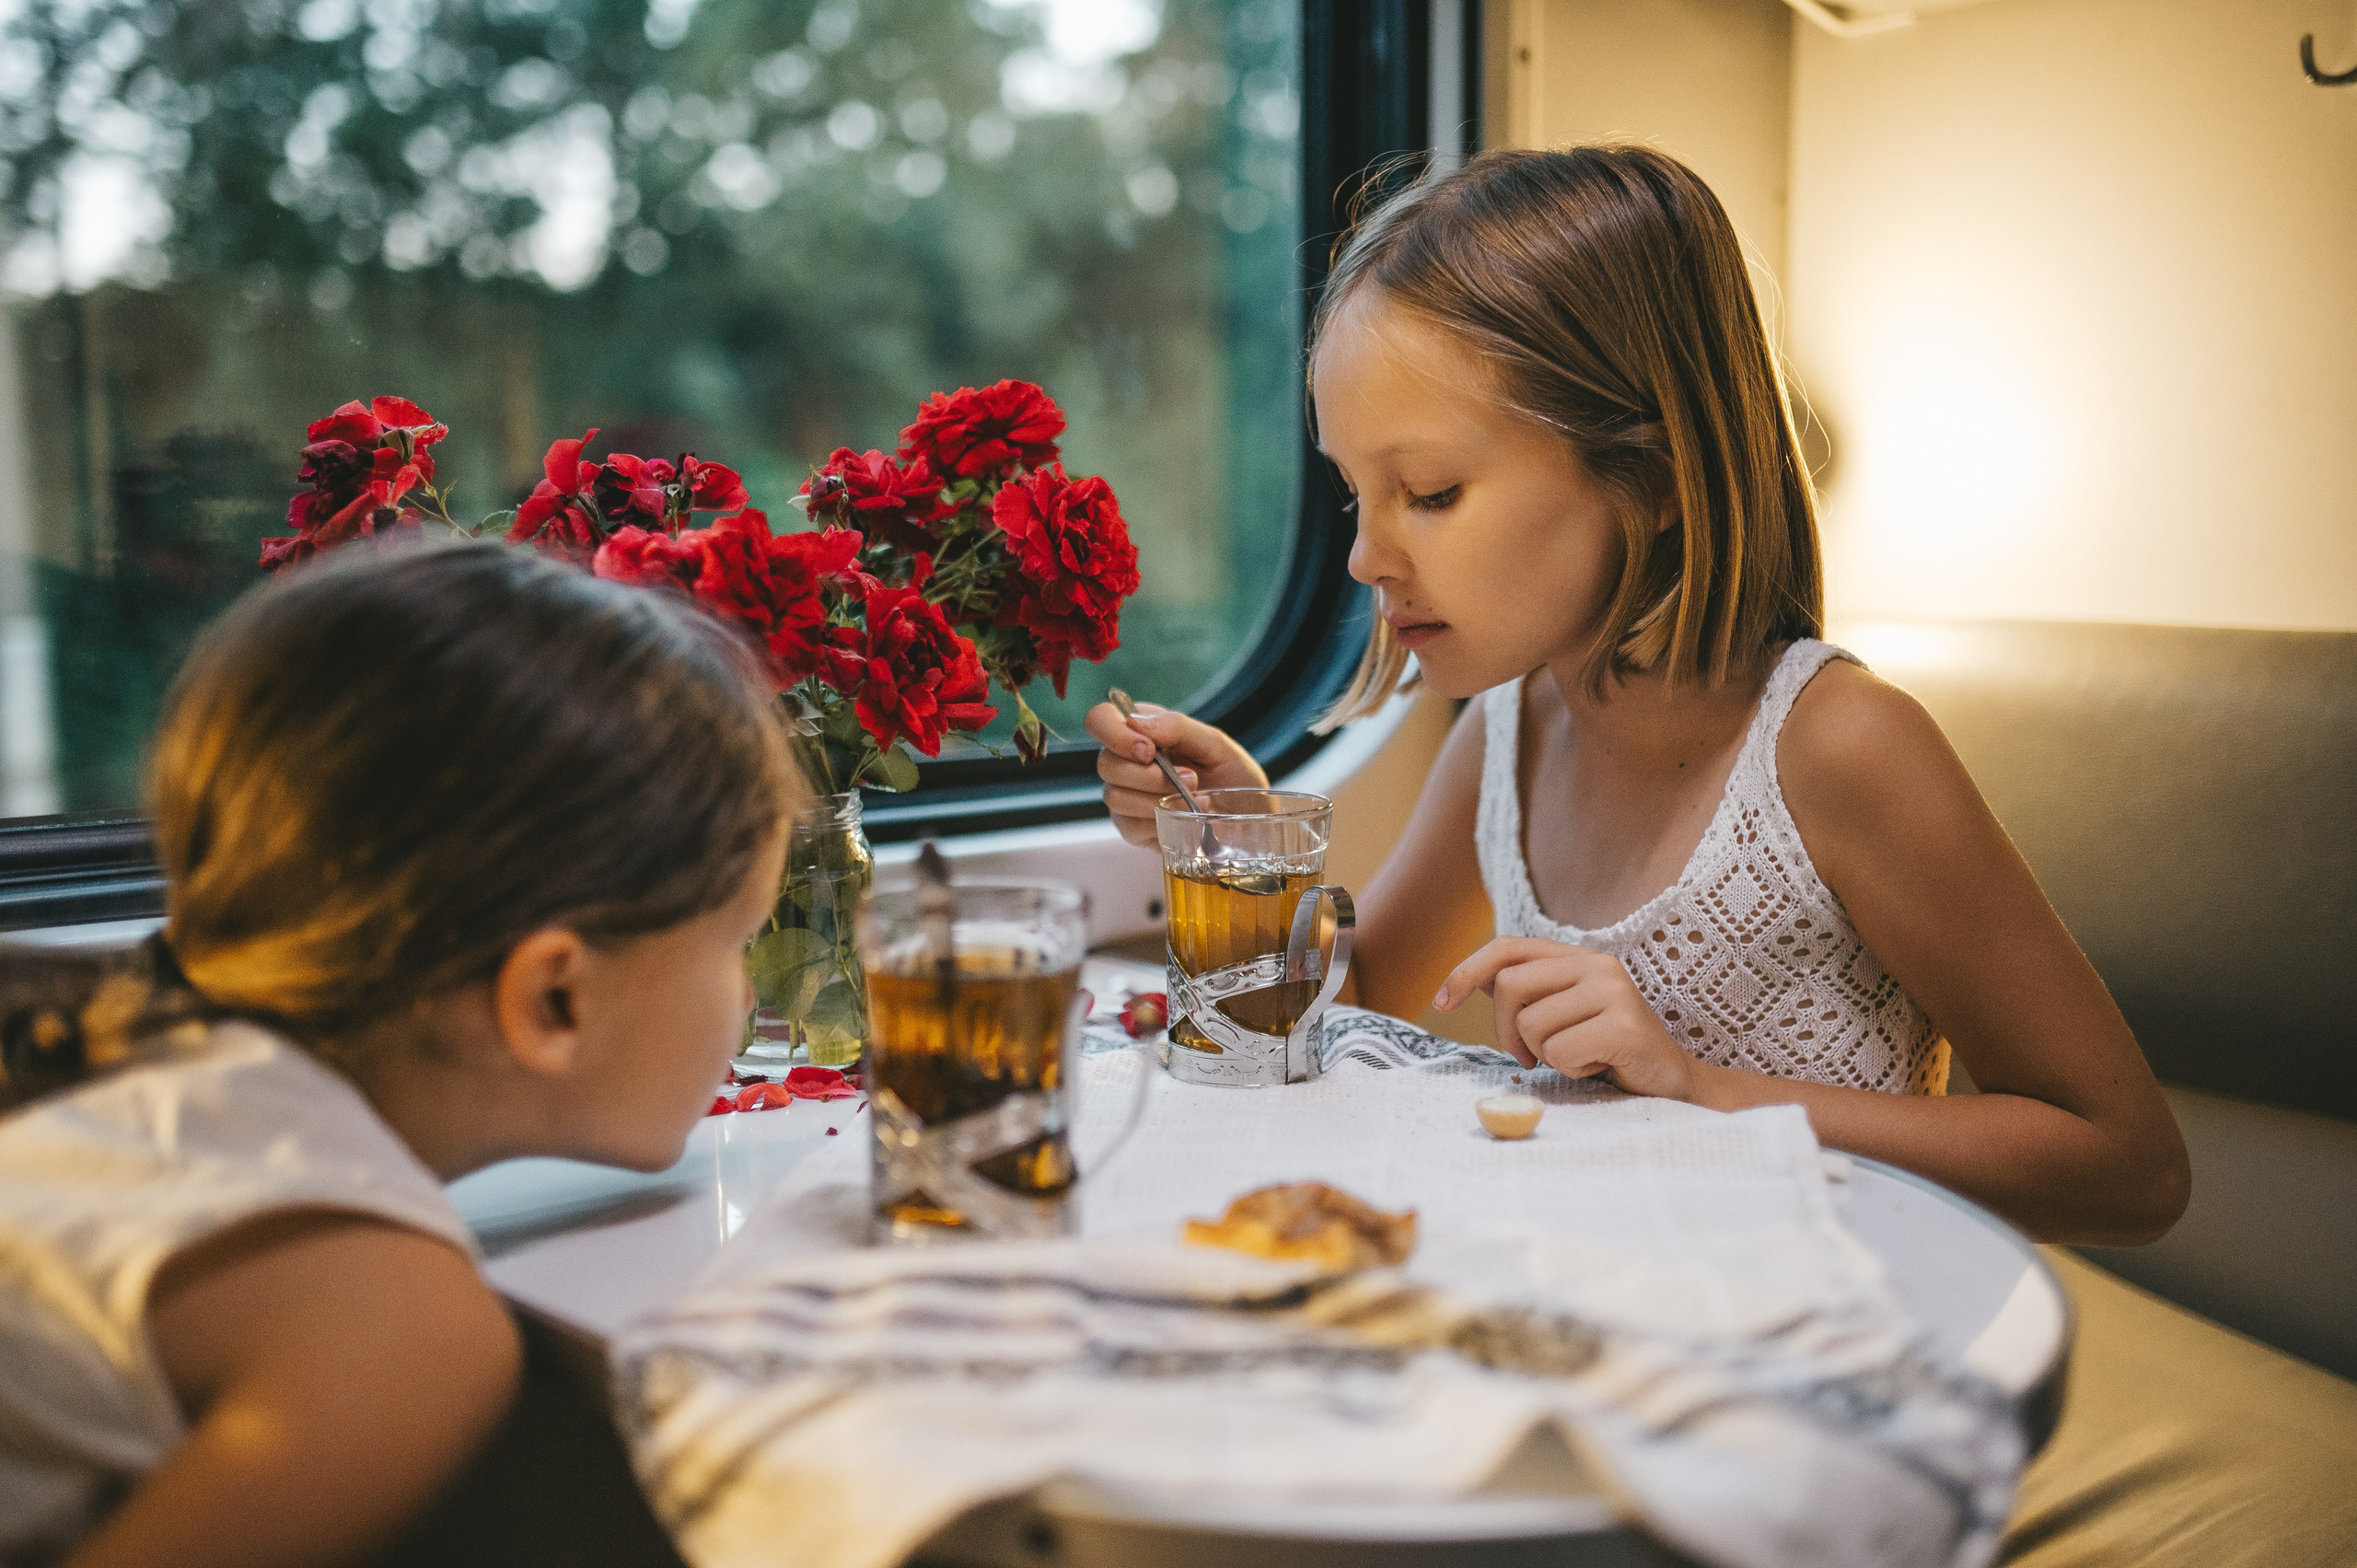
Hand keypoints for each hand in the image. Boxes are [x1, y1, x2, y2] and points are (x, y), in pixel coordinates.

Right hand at [1084, 701, 1265, 846]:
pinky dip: (1161, 823)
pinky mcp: (1133, 828)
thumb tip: (1136, 723)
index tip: (1149, 751)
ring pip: (1115, 797)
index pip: (1100, 719)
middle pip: (1106, 764)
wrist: (1250, 819)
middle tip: (1191, 779)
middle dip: (1149, 776)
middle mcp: (1127, 761)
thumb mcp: (1217, 745)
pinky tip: (1185, 820)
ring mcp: (1127, 796)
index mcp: (1144, 730)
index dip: (1114, 734)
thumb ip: (1178, 727)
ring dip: (1159, 800)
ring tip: (1196, 801)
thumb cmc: (1234, 777)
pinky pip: (1129, 827)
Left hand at [1435, 937, 1699, 1101]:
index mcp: (1578, 957)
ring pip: (1532, 1025)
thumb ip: (1527, 994)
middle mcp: (1596, 964)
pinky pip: (1560, 1052)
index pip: (1507, 948)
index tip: (1441, 1002)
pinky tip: (1596, 1067)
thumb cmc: (1608, 1052)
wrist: (1672, 1082)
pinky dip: (1570, 1070)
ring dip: (1546, 1056)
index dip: (1466, 971)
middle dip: (1507, 1032)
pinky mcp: (1623, 1025)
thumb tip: (1473, 979)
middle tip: (1531, 1057)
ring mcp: (1613, 992)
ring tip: (1579, 1058)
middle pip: (1509, 987)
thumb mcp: (1562, 1015)